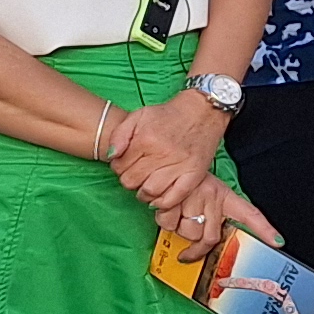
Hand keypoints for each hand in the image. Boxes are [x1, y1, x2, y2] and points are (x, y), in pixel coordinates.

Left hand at [109, 92, 228, 211]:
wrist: (203, 111)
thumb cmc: (169, 114)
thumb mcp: (139, 115)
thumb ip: (119, 134)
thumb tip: (110, 156)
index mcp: (145, 139)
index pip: (119, 167)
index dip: (119, 167)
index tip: (126, 164)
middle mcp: (162, 154)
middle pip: (132, 181)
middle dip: (129, 180)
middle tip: (136, 174)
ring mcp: (179, 165)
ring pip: (150, 192)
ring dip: (144, 193)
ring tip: (146, 185)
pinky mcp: (194, 174)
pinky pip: (174, 198)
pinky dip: (163, 202)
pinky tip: (159, 197)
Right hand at [152, 181, 284, 256]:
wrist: (167, 162)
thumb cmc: (186, 185)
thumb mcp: (206, 195)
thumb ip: (212, 219)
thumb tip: (211, 244)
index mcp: (224, 196)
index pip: (249, 213)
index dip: (264, 230)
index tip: (277, 242)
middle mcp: (212, 196)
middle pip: (206, 237)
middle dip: (192, 238)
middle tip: (186, 224)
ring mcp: (195, 196)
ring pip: (186, 231)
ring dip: (177, 228)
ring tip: (176, 211)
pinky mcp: (175, 197)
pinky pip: (168, 223)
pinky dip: (165, 221)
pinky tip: (166, 208)